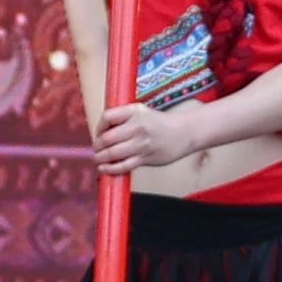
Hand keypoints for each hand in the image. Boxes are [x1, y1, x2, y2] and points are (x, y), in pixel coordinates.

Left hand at [90, 95, 209, 173]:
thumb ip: (122, 118)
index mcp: (134, 112)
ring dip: (100, 158)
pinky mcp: (145, 159)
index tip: (98, 133)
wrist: (184, 133)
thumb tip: (102, 131)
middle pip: (107, 138)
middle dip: (97, 145)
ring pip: (112, 153)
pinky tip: (104, 169)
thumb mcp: (141, 112)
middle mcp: (137, 127)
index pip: (107, 117)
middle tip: (96, 149)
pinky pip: (123, 166)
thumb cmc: (159, 123)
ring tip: (98, 159)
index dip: (98, 127)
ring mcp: (141, 144)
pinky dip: (110, 169)